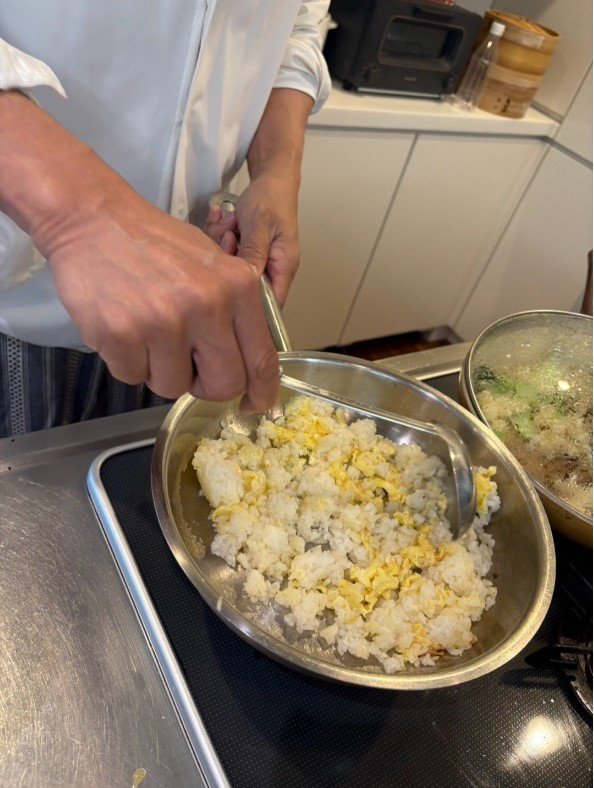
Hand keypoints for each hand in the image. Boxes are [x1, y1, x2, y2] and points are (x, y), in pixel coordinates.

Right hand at [0, 92, 279, 410]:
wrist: (93, 220)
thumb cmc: (155, 242)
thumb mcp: (214, 264)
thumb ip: (236, 311)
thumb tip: (248, 363)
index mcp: (238, 288)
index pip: (262, 359)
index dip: (262, 392)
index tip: (255, 406)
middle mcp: (207, 306)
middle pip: (223, 385)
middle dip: (205, 386)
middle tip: (189, 370)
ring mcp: (163, 323)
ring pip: (173, 386)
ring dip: (159, 370)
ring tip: (147, 333)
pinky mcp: (122, 336)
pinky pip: (133, 377)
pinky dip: (127, 361)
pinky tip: (123, 327)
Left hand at [207, 177, 298, 306]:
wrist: (271, 179)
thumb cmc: (271, 199)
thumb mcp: (259, 225)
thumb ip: (253, 254)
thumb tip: (246, 284)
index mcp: (283, 267)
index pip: (271, 303)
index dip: (249, 305)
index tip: (229, 286)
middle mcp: (273, 269)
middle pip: (246, 285)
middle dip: (230, 262)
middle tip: (230, 236)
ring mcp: (259, 260)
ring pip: (234, 269)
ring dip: (224, 246)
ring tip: (229, 223)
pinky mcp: (248, 252)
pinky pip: (230, 254)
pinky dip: (222, 237)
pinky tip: (223, 219)